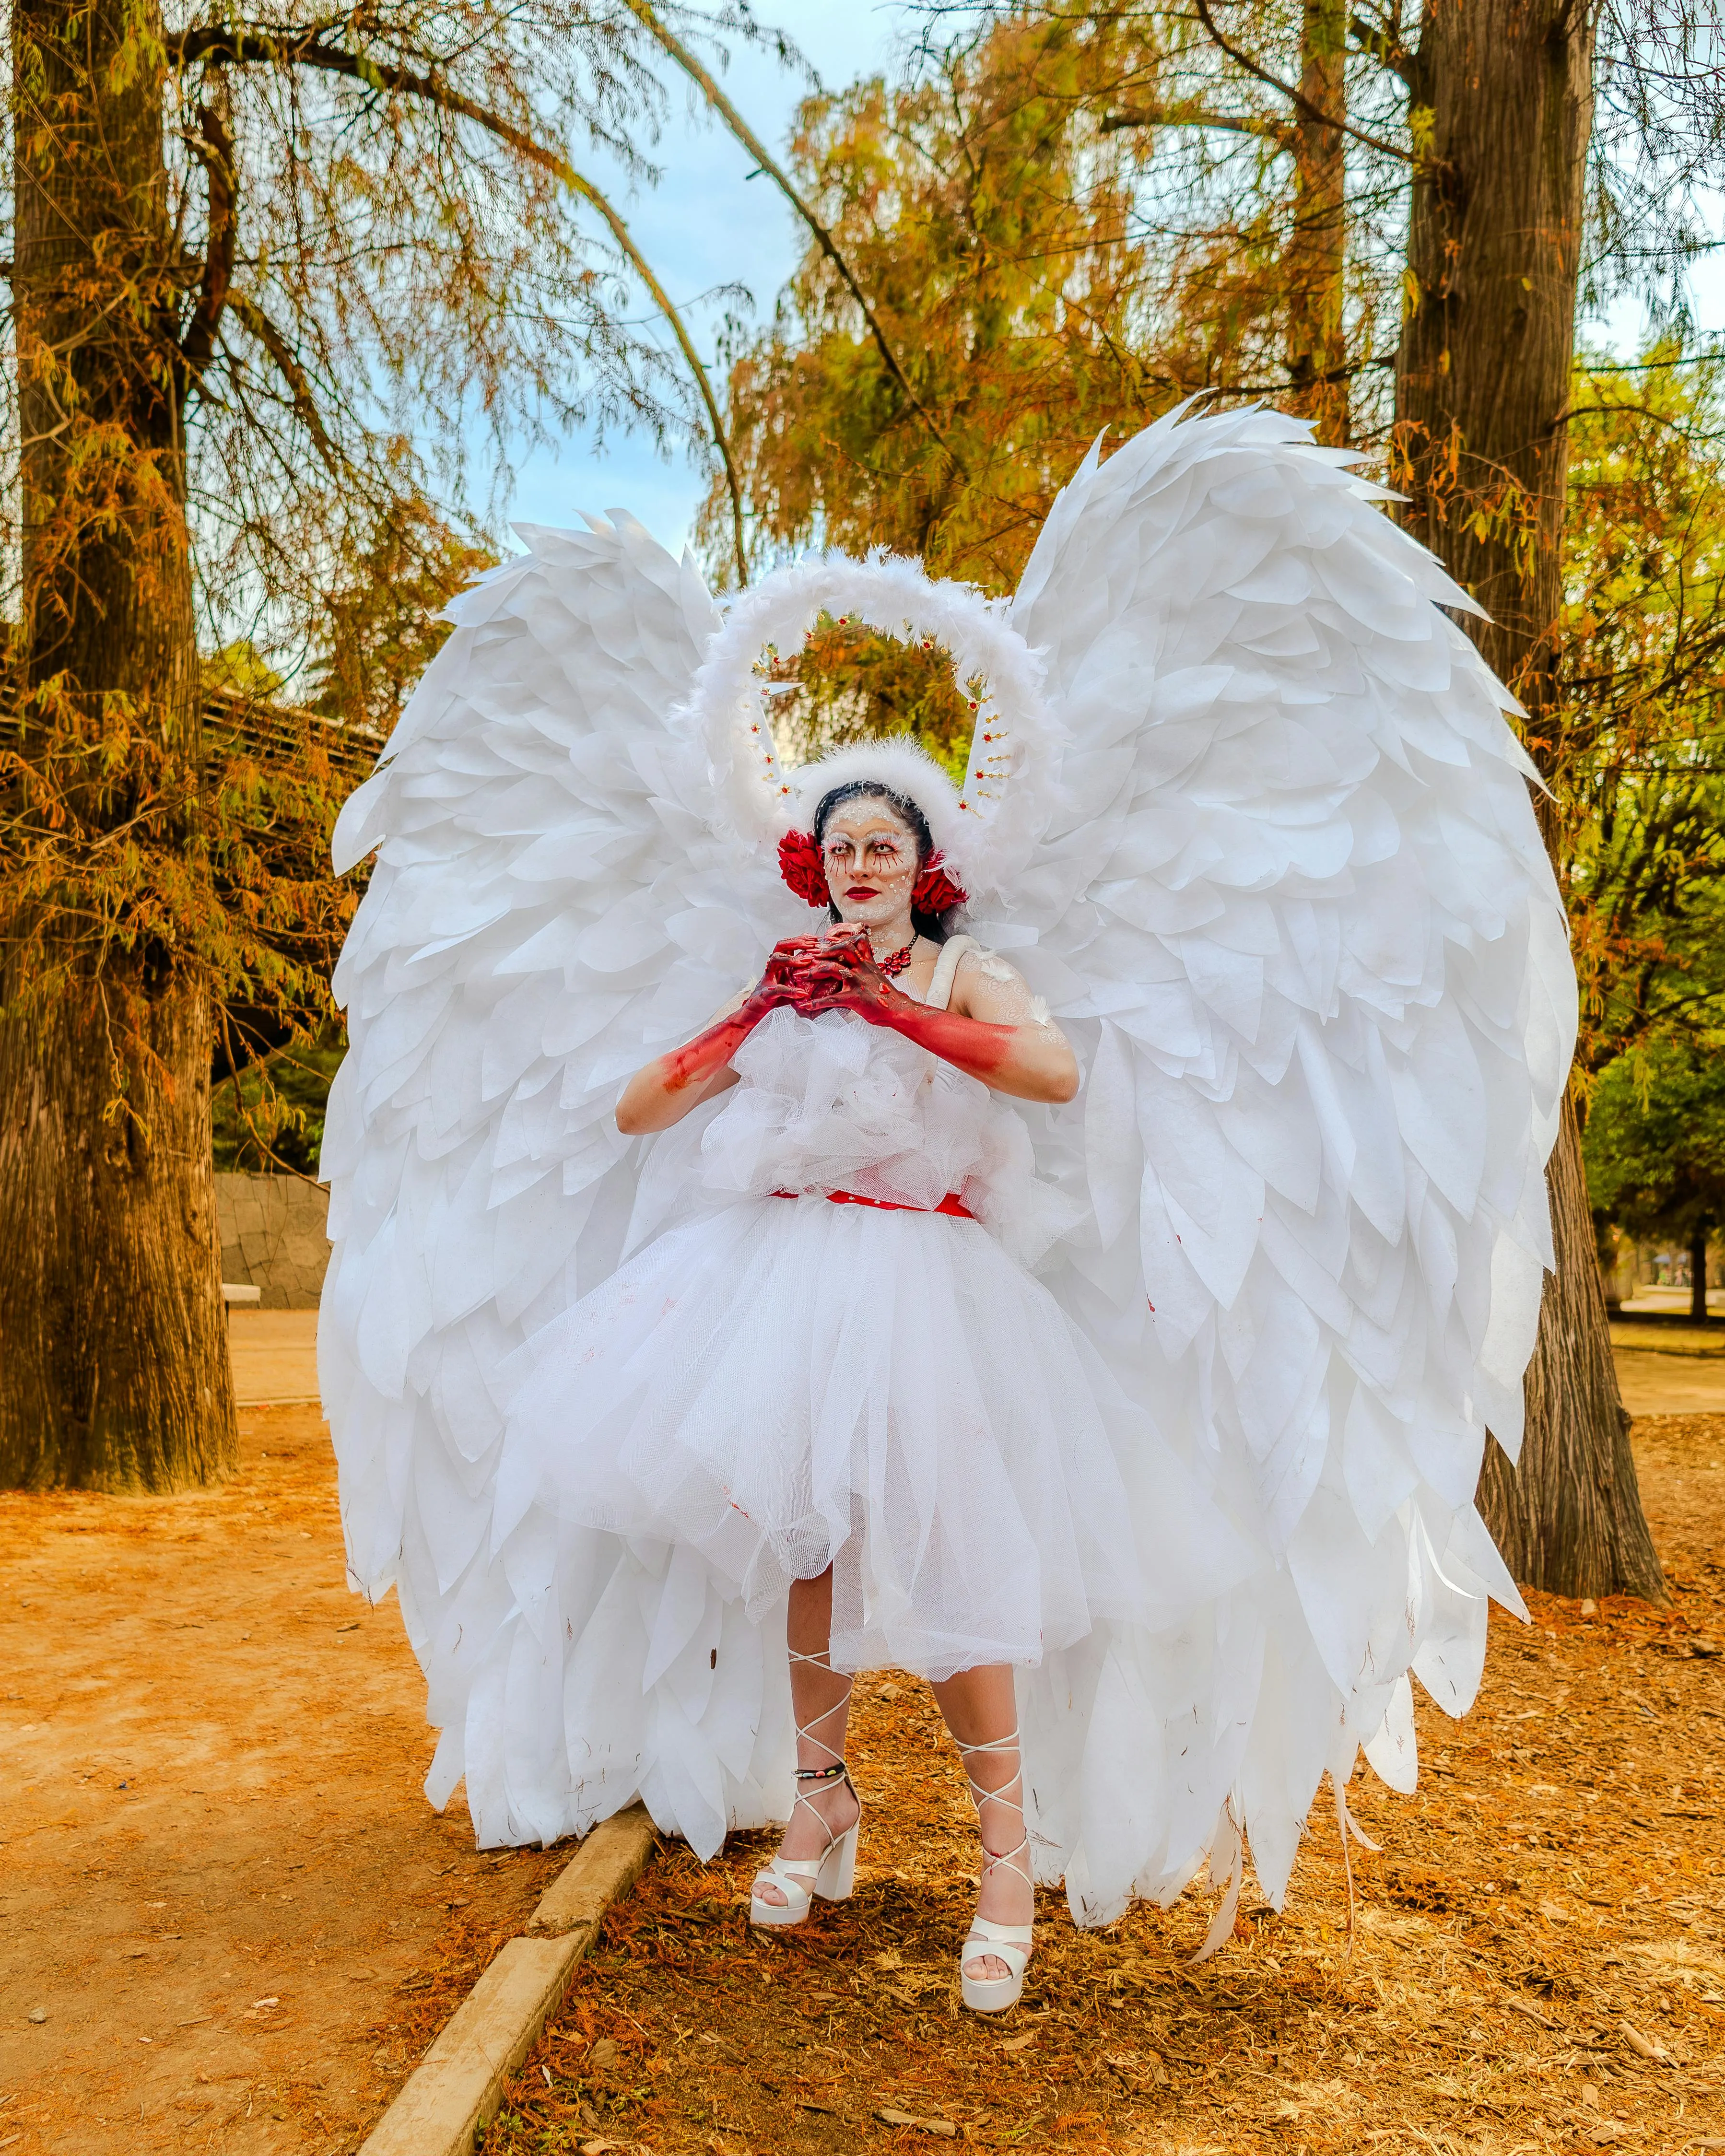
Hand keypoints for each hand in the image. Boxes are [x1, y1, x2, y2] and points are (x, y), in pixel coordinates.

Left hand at [783, 926, 900, 1022]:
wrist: (897, 1010)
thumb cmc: (885, 994)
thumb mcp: (876, 972)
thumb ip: (865, 962)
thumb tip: (857, 954)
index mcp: (866, 962)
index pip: (851, 942)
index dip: (833, 940)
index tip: (817, 943)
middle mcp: (861, 968)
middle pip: (840, 949)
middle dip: (821, 951)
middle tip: (805, 955)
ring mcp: (858, 982)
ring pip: (833, 969)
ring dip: (813, 972)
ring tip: (799, 977)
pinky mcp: (855, 998)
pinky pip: (832, 999)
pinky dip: (817, 1003)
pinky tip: (806, 1006)